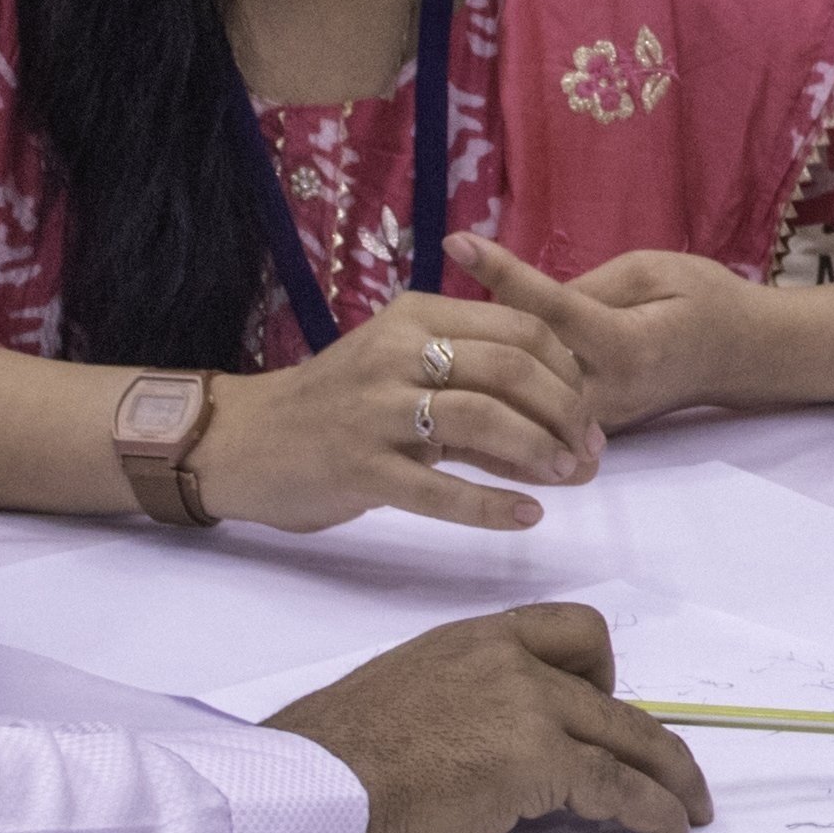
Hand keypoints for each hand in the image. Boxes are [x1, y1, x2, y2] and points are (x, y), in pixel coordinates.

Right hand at [191, 289, 600, 532]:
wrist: (243, 440)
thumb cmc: (338, 407)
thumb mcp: (404, 374)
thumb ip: (477, 392)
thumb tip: (568, 435)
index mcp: (415, 316)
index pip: (520, 329)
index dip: (570, 371)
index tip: (590, 412)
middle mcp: (396, 353)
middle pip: (510, 368)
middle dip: (566, 411)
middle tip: (590, 450)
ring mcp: (374, 411)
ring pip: (481, 419)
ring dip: (539, 450)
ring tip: (570, 476)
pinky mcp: (357, 468)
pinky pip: (437, 490)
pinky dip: (491, 505)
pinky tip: (526, 516)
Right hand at [265, 602, 713, 832]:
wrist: (310, 785)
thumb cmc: (333, 758)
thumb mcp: (404, 696)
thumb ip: (461, 700)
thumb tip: (487, 742)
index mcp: (474, 638)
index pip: (569, 630)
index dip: (601, 673)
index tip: (606, 709)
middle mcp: (510, 659)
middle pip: (612, 690)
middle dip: (652, 738)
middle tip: (674, 772)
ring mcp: (529, 706)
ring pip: (631, 738)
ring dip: (670, 779)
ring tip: (688, 812)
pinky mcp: (539, 762)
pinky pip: (620, 788)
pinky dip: (653, 813)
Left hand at [454, 234, 770, 430]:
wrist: (745, 356)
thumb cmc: (704, 299)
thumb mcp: (655, 270)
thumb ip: (591, 286)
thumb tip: (530, 299)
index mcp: (626, 342)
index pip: (551, 307)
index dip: (503, 272)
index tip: (456, 241)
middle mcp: (609, 388)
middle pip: (524, 368)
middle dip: (472, 342)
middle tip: (415, 314)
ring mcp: (601, 416)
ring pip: (527, 401)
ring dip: (478, 378)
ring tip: (424, 357)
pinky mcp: (595, 426)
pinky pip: (539, 416)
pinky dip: (501, 402)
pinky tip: (459, 390)